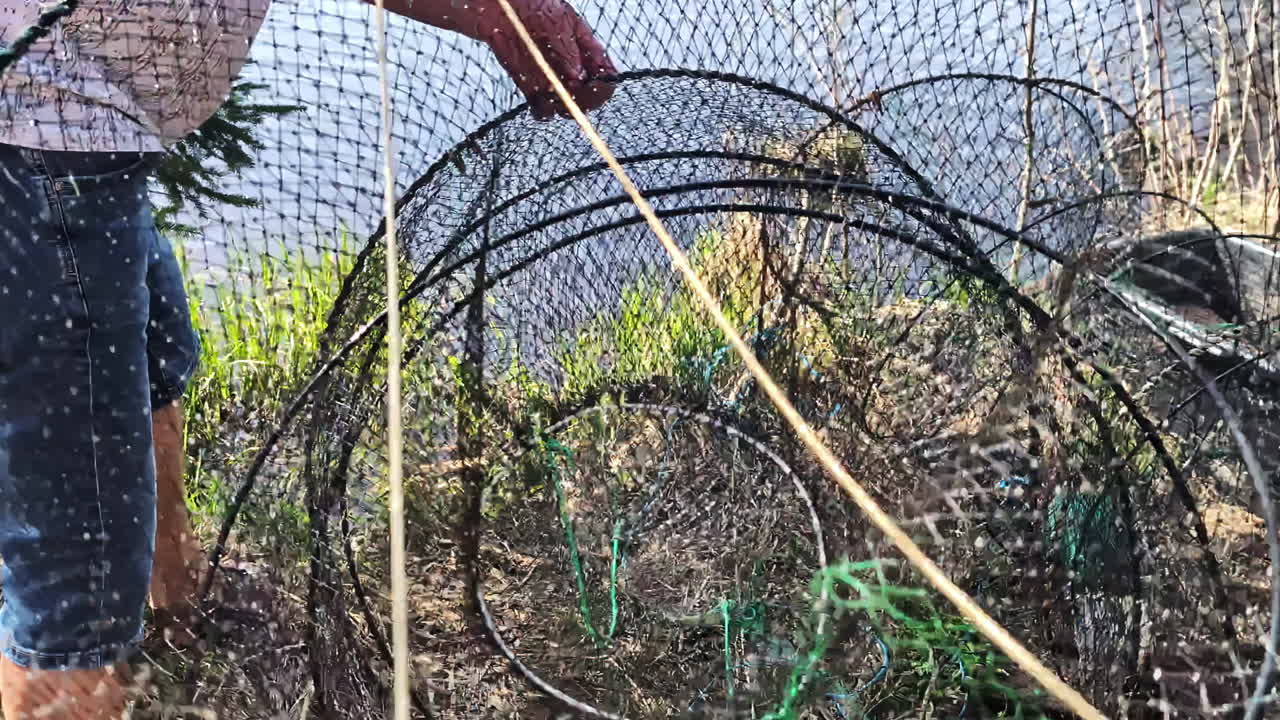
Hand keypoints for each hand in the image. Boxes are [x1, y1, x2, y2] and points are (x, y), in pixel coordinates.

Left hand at [480, 0, 617, 118]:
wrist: (504, 8)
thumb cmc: (537, 6)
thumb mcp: (557, 21)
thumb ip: (568, 49)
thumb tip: (577, 76)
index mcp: (588, 52)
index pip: (607, 77)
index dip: (603, 86)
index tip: (593, 86)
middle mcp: (574, 71)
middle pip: (589, 99)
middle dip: (583, 101)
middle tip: (570, 91)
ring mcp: (554, 81)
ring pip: (567, 108)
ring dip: (562, 107)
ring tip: (551, 94)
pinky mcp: (532, 88)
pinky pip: (542, 110)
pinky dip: (543, 112)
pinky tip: (539, 103)